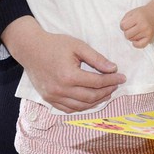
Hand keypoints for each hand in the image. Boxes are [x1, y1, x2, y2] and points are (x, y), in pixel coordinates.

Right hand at [3, 16, 124, 112]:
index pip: (97, 82)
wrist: (30, 49)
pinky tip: (90, 100)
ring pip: (80, 106)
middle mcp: (60, 89)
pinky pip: (68, 108)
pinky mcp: (48, 99)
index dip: (112, 80)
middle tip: (116, 85)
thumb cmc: (55, 44)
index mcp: (69, 75)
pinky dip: (82, 106)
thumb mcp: (78, 46)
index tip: (122, 77)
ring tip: (106, 93)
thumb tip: (113, 68)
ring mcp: (53, 96)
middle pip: (90, 97)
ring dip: (96, 101)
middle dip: (107, 92)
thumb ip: (97, 58)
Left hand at [120, 7, 153, 47]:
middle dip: (127, 31)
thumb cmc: (141, 14)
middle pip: (127, 34)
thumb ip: (124, 20)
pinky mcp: (150, 37)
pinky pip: (140, 45)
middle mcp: (143, 25)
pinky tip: (136, 40)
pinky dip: (136, 44)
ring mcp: (147, 32)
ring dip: (132, 36)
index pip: (123, 26)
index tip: (127, 23)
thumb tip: (123, 30)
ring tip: (136, 30)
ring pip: (132, 39)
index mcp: (137, 17)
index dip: (123, 25)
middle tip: (131, 28)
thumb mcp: (131, 13)